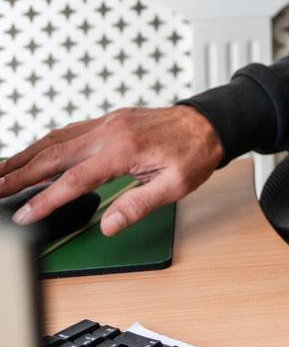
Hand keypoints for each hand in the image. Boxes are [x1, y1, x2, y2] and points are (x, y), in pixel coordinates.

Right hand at [0, 106, 223, 235]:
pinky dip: (45, 145)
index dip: (46, 200)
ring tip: (1, 173)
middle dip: (18, 175)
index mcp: (124, 150)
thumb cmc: (195, 154)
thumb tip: (108, 225)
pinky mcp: (109, 120)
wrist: (209, 123)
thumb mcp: (175, 185)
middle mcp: (109, 132)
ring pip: (56, 140)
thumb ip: (138, 205)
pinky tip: (33, 154)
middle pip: (53, 156)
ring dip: (25, 157)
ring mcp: (107, 123)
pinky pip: (69, 132)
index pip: (74, 180)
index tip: (24, 215)